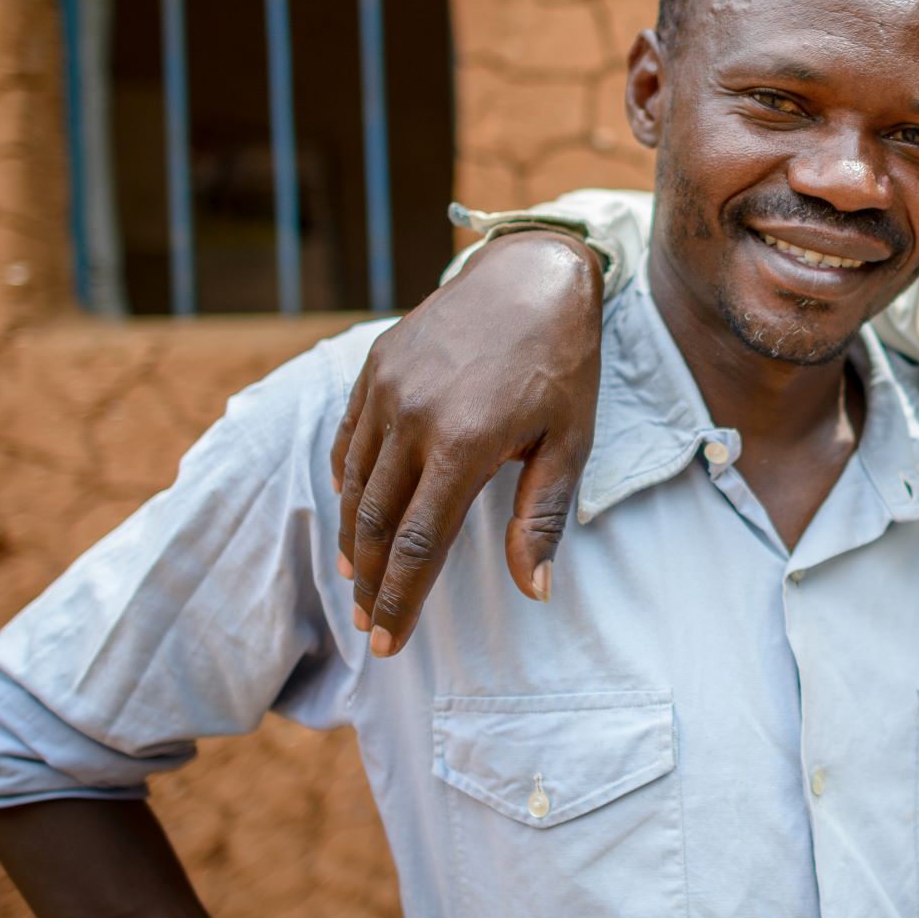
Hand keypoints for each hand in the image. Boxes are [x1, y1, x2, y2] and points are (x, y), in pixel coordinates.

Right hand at [331, 229, 603, 655]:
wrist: (531, 275)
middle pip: (374, 523)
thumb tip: (534, 589)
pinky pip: (349, 441)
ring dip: (353, 541)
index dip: (400, 599)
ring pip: (354, 486)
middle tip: (368, 624)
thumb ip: (542, 517)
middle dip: (369, 582)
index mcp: (465, 442)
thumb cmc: (562, 365)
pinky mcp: (374, 368)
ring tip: (359, 581)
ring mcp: (386, 389)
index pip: (418, 543)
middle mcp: (414, 416)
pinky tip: (355, 513)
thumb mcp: (570, 442)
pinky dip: (348, 484)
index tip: (387, 642)